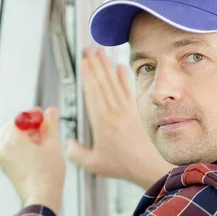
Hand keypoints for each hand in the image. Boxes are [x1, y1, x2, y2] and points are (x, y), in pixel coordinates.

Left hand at [0, 106, 65, 214]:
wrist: (42, 198)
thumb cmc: (47, 175)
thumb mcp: (53, 145)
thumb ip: (50, 125)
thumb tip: (50, 112)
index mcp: (12, 140)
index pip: (19, 117)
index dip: (32, 114)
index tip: (44, 115)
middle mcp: (2, 147)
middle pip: (13, 126)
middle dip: (28, 124)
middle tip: (44, 127)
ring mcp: (2, 158)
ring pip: (11, 137)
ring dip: (25, 135)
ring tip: (42, 141)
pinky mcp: (5, 166)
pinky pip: (10, 149)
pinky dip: (21, 146)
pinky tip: (36, 151)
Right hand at [66, 47, 174, 189]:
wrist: (148, 166)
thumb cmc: (123, 166)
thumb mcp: (93, 164)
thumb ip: (76, 153)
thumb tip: (67, 144)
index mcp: (102, 122)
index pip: (92, 92)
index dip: (87, 74)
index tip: (82, 62)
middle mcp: (114, 112)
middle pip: (103, 82)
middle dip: (95, 63)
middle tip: (89, 49)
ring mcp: (127, 110)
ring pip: (115, 82)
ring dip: (107, 66)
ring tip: (101, 52)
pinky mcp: (136, 112)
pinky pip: (129, 89)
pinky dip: (124, 76)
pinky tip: (120, 67)